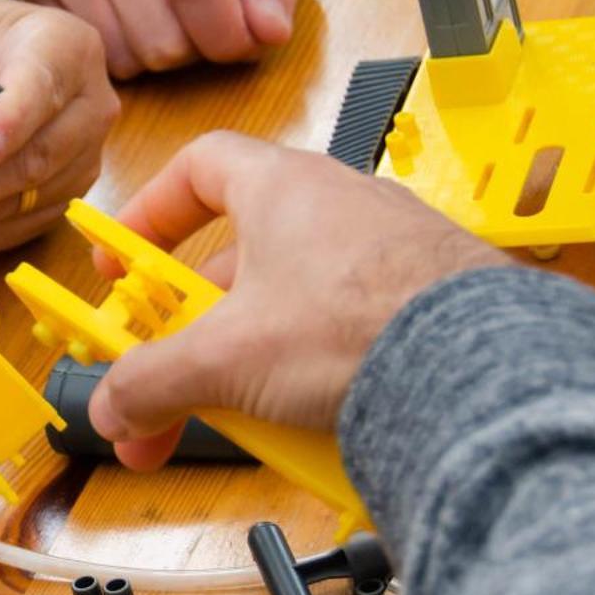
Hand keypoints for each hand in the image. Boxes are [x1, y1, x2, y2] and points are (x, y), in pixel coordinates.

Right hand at [16, 0, 302, 78]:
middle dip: (192, 47)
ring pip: (122, 57)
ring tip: (161, 10)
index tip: (242, 36)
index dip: (228, 34)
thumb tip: (269, 34)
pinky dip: (114, 45)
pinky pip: (85, 48)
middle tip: (196, 14)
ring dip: (152, 51)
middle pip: (161, 41)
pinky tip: (125, 9)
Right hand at [84, 132, 505, 467]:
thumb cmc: (359, 326)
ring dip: (254, 362)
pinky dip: (318, 375)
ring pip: (296, 302)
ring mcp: (393, 252)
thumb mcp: (225, 359)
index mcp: (282, 187)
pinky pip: (351, 332)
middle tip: (169, 381)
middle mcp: (340, 204)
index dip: (151, 212)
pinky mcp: (431, 301)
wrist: (483, 371)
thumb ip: (153, 382)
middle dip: (195, 329)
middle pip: (240, 258)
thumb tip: (111, 408)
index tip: (124, 264)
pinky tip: (313, 427)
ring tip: (244, 422)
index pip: (199, 167)